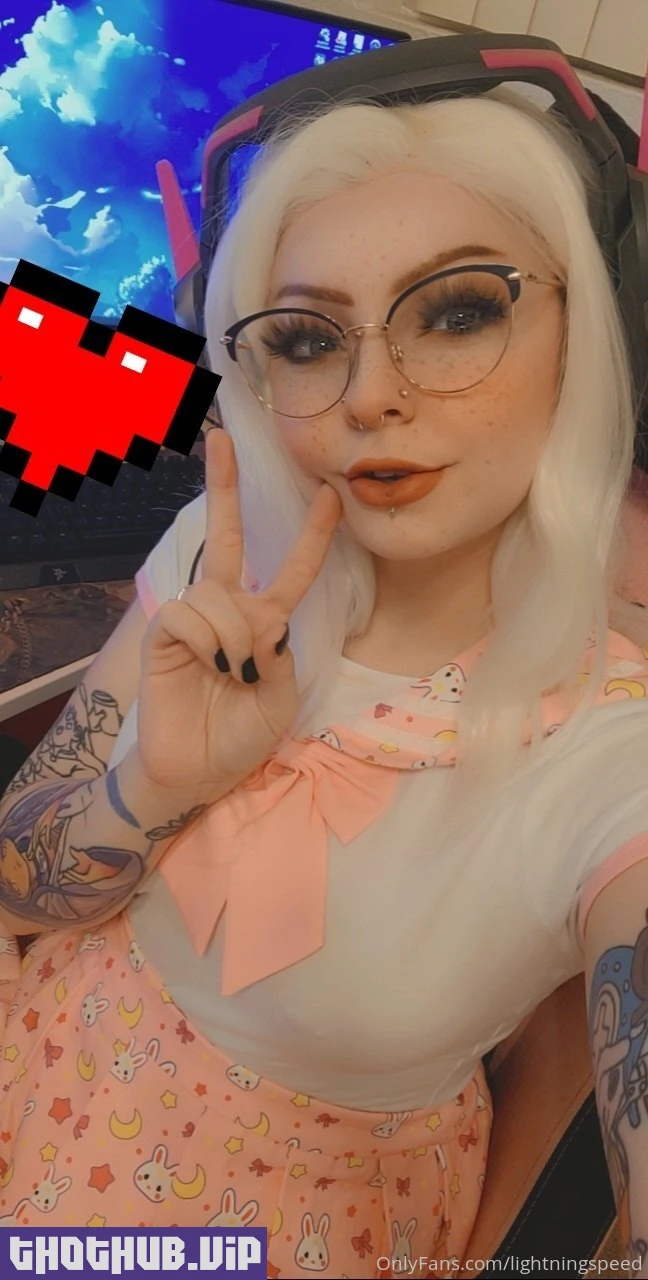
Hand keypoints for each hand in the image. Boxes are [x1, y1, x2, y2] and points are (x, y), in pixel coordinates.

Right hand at [137, 428, 341, 793]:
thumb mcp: (282, 698)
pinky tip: (205, 666)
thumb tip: (261, 619)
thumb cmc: (240, 737)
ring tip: (229, 674)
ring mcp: (193, 618)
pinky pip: (188, 613)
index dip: (311, 536)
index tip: (328, 496)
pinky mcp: (163, 632)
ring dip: (233, 636)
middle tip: (222, 437)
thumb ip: (280, 653)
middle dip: (226, 486)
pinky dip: (206, 641)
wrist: (197, 772)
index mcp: (265, 623)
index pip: (291, 570)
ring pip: (217, 592)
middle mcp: (228, 609)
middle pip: (229, 537)